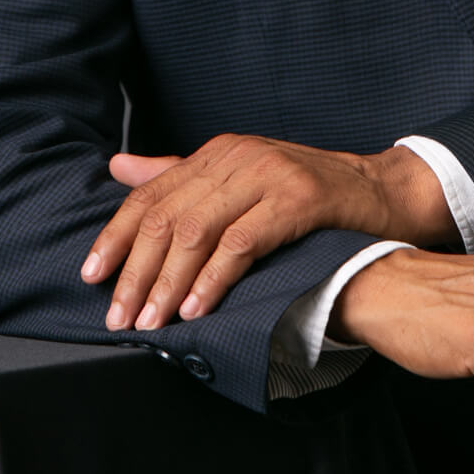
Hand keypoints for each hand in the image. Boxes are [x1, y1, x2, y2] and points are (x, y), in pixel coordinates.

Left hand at [80, 135, 457, 331]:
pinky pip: (241, 243)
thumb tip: (118, 168)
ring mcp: (266, 174)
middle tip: (118, 316)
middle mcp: (236, 156)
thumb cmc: (308, 197)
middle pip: (167, 215)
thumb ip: (179, 176)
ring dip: (167, 283)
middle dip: (136, 271)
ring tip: (151, 321)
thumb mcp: (240, 181)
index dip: (115, 235)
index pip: (150, 194)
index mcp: (217, 152)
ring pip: (197, 230)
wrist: (382, 193)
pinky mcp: (296, 199)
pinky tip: (196, 308)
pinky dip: (212, 279)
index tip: (91, 277)